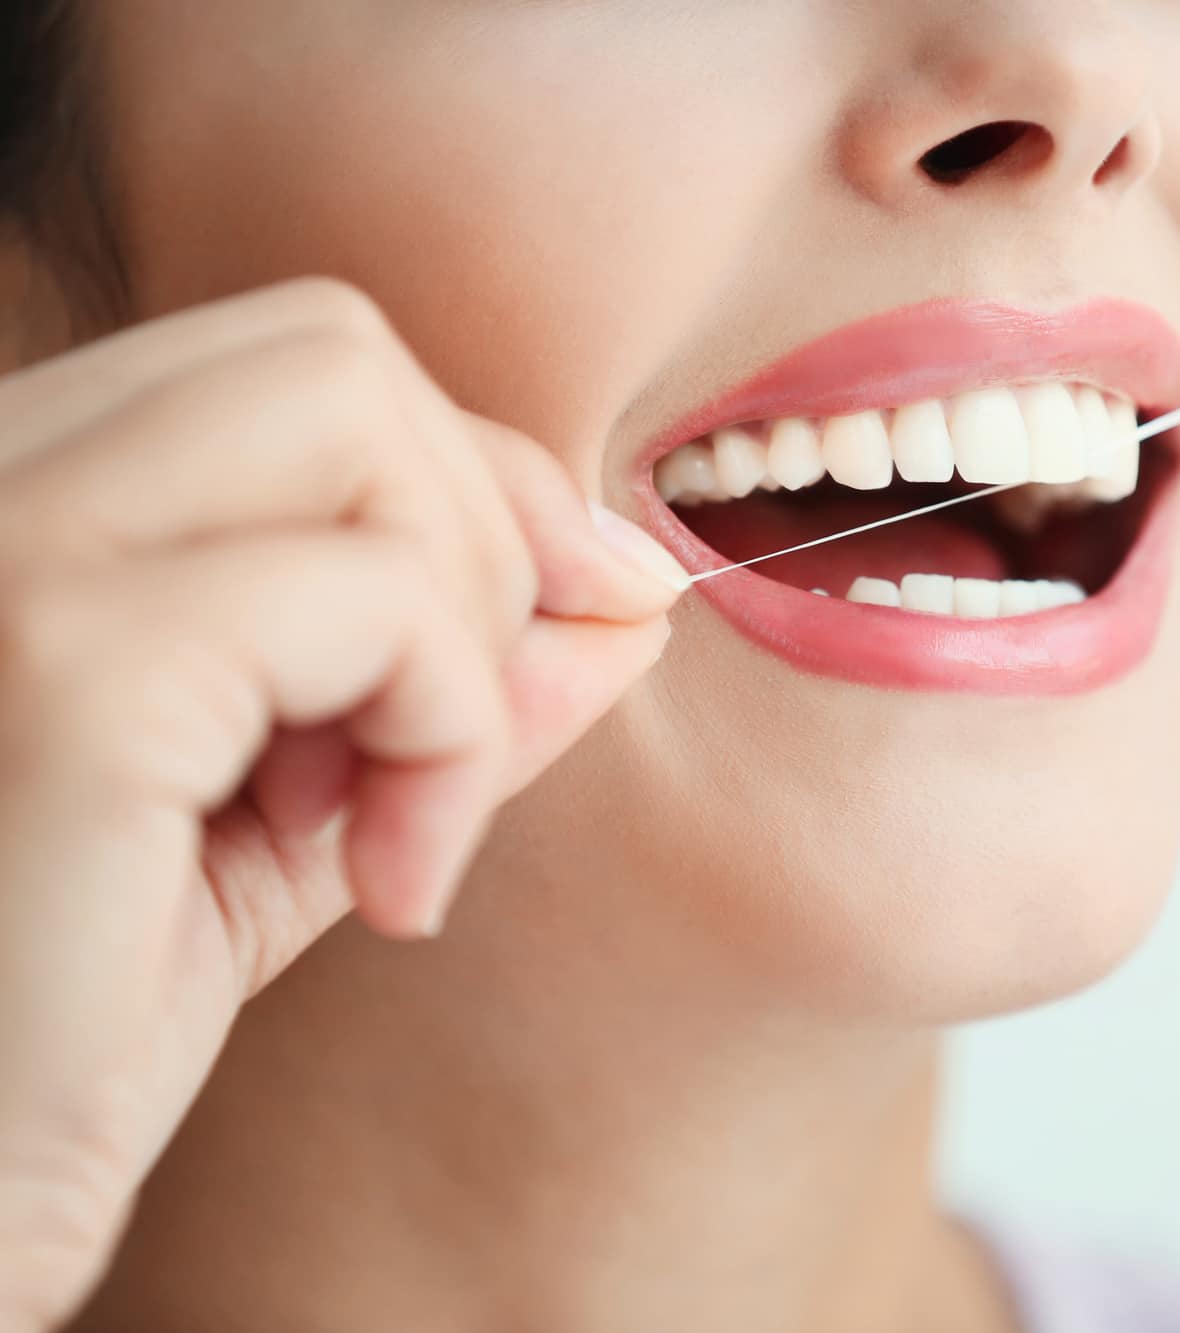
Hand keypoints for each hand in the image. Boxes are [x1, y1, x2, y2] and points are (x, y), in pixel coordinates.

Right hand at [0, 279, 686, 1329]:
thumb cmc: (89, 1010)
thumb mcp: (311, 809)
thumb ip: (456, 680)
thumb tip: (630, 588)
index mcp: (20, 485)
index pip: (307, 356)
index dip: (472, 481)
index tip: (565, 627)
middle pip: (341, 349)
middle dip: (483, 532)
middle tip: (460, 734)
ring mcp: (8, 551)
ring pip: (362, 419)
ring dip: (460, 634)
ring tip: (386, 820)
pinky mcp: (68, 669)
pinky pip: (382, 603)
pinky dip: (449, 736)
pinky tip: (385, 888)